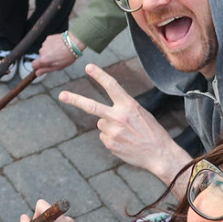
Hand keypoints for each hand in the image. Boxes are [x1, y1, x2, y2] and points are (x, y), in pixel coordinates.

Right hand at [31, 32, 80, 76]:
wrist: (73, 43)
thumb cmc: (67, 56)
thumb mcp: (58, 67)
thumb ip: (46, 70)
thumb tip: (37, 73)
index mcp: (44, 60)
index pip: (34, 65)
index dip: (37, 67)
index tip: (42, 67)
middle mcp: (42, 51)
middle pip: (40, 57)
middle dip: (46, 58)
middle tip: (56, 59)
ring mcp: (45, 44)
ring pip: (44, 50)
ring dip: (49, 51)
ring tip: (59, 52)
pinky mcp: (48, 38)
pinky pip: (47, 44)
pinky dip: (51, 45)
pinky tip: (59, 46)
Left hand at [58, 63, 189, 184]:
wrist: (160, 154)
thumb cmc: (152, 132)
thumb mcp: (141, 114)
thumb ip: (122, 110)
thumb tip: (101, 118)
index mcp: (129, 105)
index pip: (112, 86)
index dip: (99, 75)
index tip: (88, 67)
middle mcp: (119, 117)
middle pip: (92, 106)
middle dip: (75, 99)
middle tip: (61, 95)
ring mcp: (113, 131)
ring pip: (102, 124)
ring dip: (111, 128)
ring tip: (127, 135)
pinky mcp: (110, 144)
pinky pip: (104, 137)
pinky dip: (112, 139)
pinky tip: (125, 143)